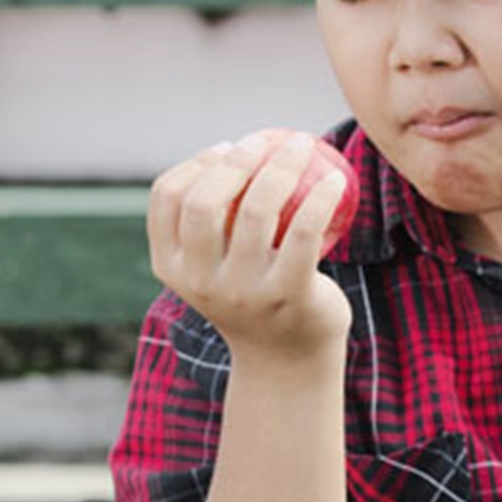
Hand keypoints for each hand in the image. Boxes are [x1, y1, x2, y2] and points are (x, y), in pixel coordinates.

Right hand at [147, 132, 355, 372]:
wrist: (287, 360)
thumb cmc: (252, 294)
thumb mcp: (215, 264)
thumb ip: (211, 221)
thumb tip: (233, 148)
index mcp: (172, 267)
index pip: (166, 198)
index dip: (194, 163)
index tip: (226, 149)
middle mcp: (201, 281)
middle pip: (204, 202)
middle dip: (233, 161)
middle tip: (262, 141)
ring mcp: (244, 291)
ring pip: (257, 210)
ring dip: (282, 165)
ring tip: (302, 145)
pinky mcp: (288, 294)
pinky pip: (305, 232)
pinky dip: (321, 197)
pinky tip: (335, 179)